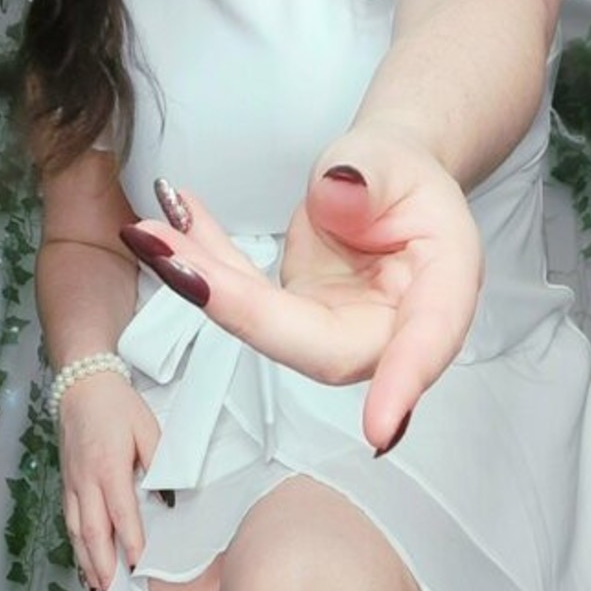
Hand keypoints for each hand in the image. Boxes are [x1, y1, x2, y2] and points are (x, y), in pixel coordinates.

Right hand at [57, 374, 160, 590]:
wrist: (81, 386)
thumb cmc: (118, 406)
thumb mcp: (149, 429)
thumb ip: (160, 465)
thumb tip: (168, 498)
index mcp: (109, 467)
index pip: (121, 513)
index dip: (130, 542)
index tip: (140, 566)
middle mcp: (86, 481)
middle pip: (93, 532)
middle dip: (104, 566)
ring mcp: (73, 484)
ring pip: (77, 532)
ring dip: (88, 563)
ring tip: (99, 589)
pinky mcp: (67, 483)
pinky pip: (70, 522)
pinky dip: (77, 546)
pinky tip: (85, 562)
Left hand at [120, 131, 484, 452]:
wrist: (382, 179)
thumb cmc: (403, 178)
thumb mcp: (395, 160)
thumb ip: (368, 177)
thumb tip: (337, 195)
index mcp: (441, 294)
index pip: (425, 345)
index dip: (402, 386)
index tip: (378, 430)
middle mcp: (386, 330)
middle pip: (316, 345)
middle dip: (239, 306)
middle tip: (173, 258)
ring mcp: (334, 331)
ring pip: (264, 325)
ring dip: (202, 280)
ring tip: (149, 232)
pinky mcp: (294, 320)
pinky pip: (242, 299)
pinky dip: (200, 262)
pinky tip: (167, 225)